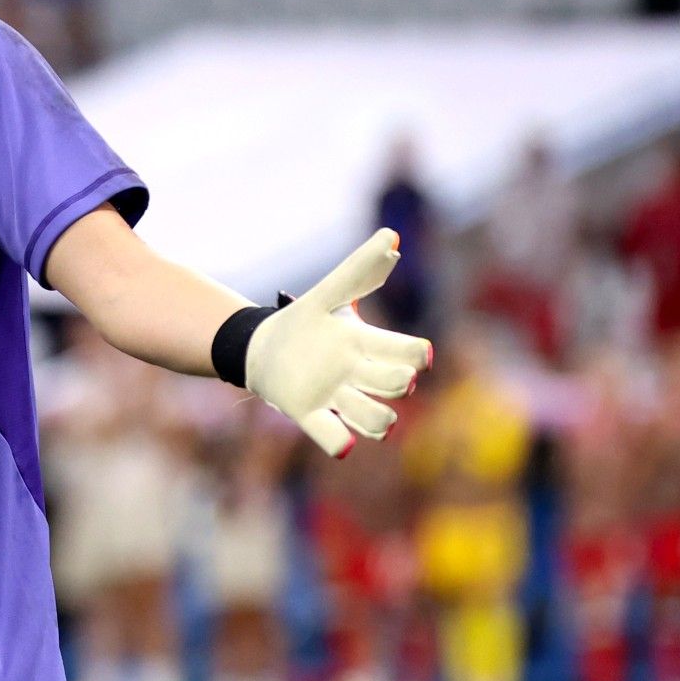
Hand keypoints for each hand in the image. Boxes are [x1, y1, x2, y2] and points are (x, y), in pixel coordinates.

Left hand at [245, 228, 432, 457]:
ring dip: (376, 418)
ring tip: (355, 402)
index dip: (418, 355)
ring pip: (376, 420)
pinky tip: (343, 442)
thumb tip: (391, 238)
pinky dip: (339, 441)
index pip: (411, 354)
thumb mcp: (328, 294)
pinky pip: (332, 437)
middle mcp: (360, 376)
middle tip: (391, 376)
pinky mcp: (309, 414)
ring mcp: (337, 397)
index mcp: (370, 345)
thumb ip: (359, 269)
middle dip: (397, 382)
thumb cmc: (305, 322)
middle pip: (397, 386)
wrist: (261, 345)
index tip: (417, 353)